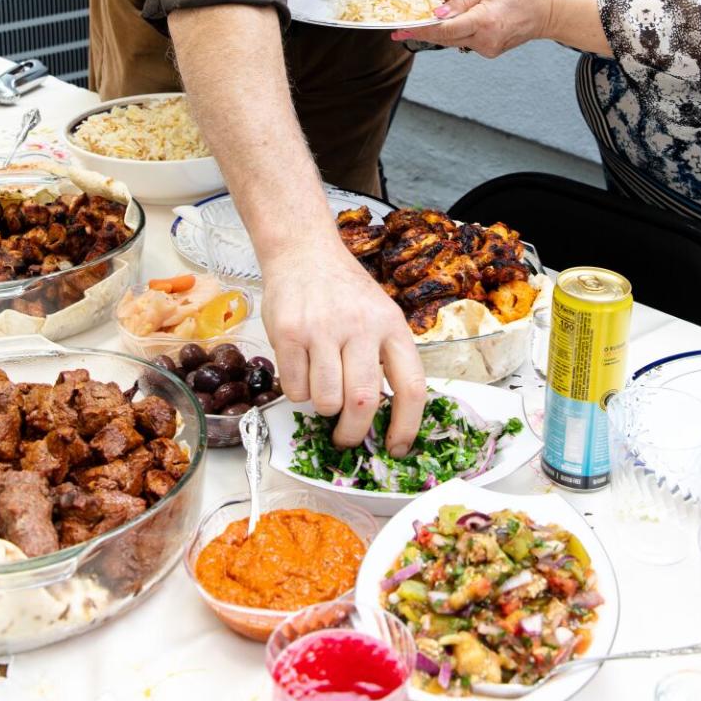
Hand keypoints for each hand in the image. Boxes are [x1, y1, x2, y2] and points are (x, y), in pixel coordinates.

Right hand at [261, 243, 426, 453]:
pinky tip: (302, 369)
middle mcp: (361, 326)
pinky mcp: (289, 333)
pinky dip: (298, 392)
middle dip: (354, 432)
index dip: (407, 426)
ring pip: (326, 400)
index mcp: (392, 325)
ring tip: (322, 388)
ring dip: (323, 409)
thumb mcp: (379, 314)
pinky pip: (294, 388)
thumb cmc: (344, 291)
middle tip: (346, 437)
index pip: (411, 386)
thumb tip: (385, 417)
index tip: (397, 448)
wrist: (303, 252)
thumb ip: (384, 357)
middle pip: (363, 401)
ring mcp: (323, 329)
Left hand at [391, 0, 553, 56]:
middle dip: (421, 33)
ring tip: (418, 24)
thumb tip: (438, 14)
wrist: (548, 11)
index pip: (444, 29)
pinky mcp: (490, 51)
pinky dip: (455, 33)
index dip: (420, 29)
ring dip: (438, 32)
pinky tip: (450, 24)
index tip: (400, 30)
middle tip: (397, 31)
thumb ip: (462, 0)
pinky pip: (465, 41)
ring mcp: (488, 49)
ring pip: (453, 41)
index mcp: (484, 22)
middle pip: (445, 38)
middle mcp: (485, 40)